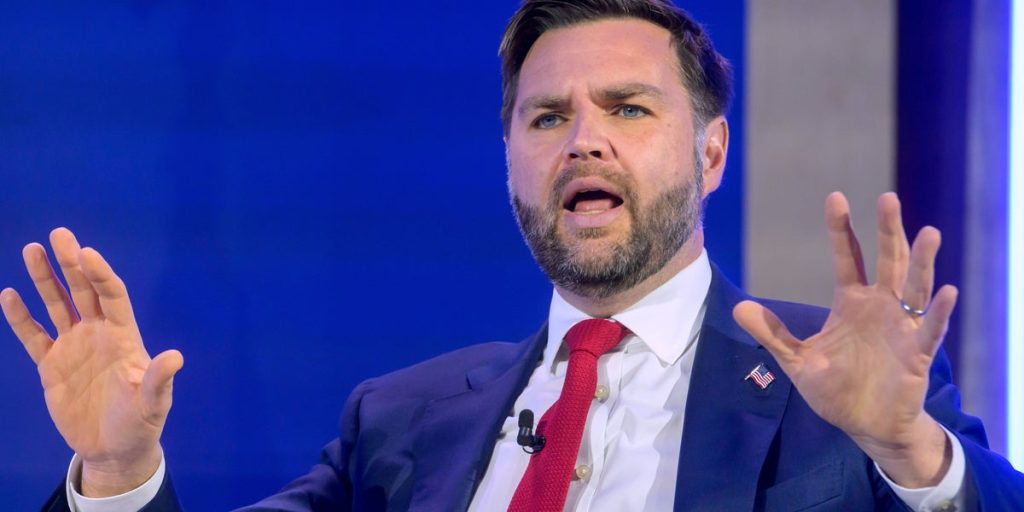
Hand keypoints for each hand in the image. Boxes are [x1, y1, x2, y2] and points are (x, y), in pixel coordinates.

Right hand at [0, 228, 182, 496]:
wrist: (114, 448)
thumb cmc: (141, 423)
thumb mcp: (154, 403)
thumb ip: (158, 380)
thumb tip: (175, 357)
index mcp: (124, 337)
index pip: (113, 297)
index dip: (101, 275)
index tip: (87, 253)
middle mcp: (98, 334)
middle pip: (84, 291)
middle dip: (71, 263)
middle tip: (59, 234)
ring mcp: (74, 347)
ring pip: (57, 305)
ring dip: (45, 280)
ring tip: (31, 249)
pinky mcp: (51, 366)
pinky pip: (33, 336)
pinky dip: (21, 318)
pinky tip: (9, 296)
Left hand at [733, 192, 956, 487]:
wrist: (864, 425)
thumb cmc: (835, 390)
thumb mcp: (797, 360)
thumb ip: (771, 333)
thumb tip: (737, 306)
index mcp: (851, 303)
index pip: (846, 256)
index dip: (841, 229)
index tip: (836, 197)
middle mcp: (880, 306)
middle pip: (887, 259)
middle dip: (888, 230)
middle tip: (887, 197)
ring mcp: (902, 327)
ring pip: (915, 286)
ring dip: (922, 261)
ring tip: (929, 233)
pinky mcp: (917, 353)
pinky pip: (930, 329)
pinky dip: (938, 311)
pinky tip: (945, 291)